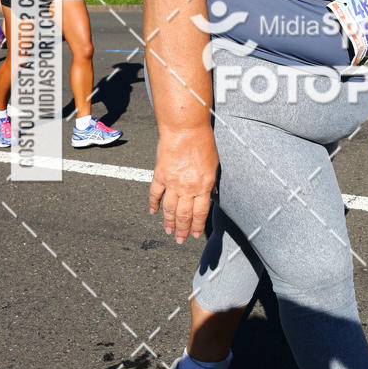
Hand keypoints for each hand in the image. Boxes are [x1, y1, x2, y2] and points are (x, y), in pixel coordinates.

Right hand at [148, 126, 218, 242]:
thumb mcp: (214, 164)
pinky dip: (153, 204)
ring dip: (168, 222)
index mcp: (203, 185)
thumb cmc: (202, 142)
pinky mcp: (160, 175)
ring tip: (168, 231)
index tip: (195, 235)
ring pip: (169, 209)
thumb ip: (210, 181)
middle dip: (182, 230)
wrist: (185, 128)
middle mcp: (187, 187)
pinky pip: (155, 194)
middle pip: (184, 215)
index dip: (197, 226)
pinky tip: (153, 211)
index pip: (200, 213)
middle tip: (180, 240)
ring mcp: (172, 182)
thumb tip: (210, 193)